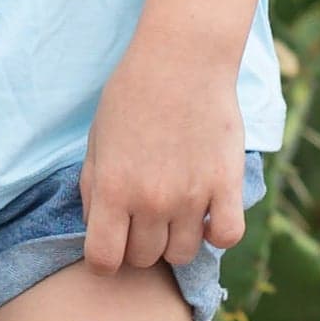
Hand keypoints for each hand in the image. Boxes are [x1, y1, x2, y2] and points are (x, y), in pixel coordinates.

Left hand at [81, 35, 248, 277]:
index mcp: (112, 189)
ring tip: (174, 214)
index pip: (103, 261)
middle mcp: (150, 200)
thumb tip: (97, 227)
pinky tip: (208, 214)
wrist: (181, 59)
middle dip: (138, 246)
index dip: (103, 260)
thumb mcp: (96, 140)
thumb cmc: (131, 95)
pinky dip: (217, 234)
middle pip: (144, 259)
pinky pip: (227, 237)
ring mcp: (191, 196)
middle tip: (142, 219)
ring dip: (175, 241)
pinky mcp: (225, 184)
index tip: (110, 245)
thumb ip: (92, 188)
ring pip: (183, 254)